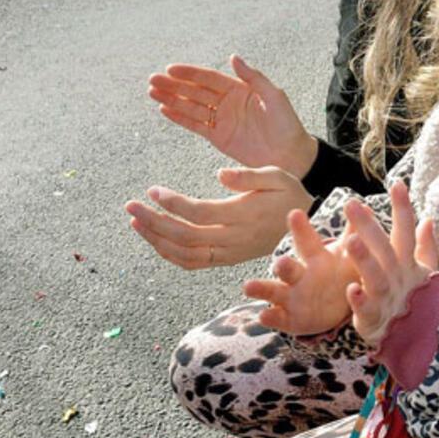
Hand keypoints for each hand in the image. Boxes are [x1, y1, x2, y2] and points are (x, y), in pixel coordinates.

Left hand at [124, 166, 313, 268]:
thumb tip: (220, 174)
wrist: (307, 227)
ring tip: (136, 222)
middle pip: (185, 236)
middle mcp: (234, 238)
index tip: (153, 190)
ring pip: (185, 255)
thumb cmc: (289, 195)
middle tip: (131, 205)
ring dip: (156, 240)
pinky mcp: (227, 259)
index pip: (199, 212)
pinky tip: (155, 239)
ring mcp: (229, 253)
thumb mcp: (277, 176)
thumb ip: (249, 176)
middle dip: (153, 222)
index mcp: (244, 215)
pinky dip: (170, 254)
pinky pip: (193, 263)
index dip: (173, 203)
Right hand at [148, 54, 317, 174]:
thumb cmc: (287, 124)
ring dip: (172, 99)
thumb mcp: (274, 97)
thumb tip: (234, 57)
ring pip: (191, 107)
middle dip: (174, 85)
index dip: (190, 74)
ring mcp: (222, 119)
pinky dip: (180, 118)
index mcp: (240, 89)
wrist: (290, 155)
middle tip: (153, 80)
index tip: (170, 69)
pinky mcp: (218, 136)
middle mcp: (227, 102)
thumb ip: (254, 78)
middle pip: (195, 91)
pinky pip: (195, 125)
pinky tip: (164, 110)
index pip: (209, 78)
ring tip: (152, 92)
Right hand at [243, 208, 357, 334]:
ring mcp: (292, 297)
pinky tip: (263, 315)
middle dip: (284, 264)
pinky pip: (277, 318)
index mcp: (315, 258)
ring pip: (274, 291)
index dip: (301, 228)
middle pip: (288, 267)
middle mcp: (299, 275)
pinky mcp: (290, 319)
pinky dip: (270, 317)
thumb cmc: (339, 273)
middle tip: (280, 261)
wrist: (337, 307)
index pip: (307, 241)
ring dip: (261, 288)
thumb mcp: (347, 254)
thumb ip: (354, 233)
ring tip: (248, 286)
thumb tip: (365, 206)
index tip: (295, 213)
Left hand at [342, 183, 438, 346]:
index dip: (403, 208)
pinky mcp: (373, 318)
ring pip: (376, 276)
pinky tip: (350, 287)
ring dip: (364, 259)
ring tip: (350, 241)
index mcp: (408, 263)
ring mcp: (387, 297)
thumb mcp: (424, 273)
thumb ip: (425, 246)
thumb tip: (429, 219)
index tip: (397, 184)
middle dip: (370, 226)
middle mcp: (398, 276)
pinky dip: (359, 299)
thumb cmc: (415, 300)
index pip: (407, 231)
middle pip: (386, 248)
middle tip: (352, 204)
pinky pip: (366, 308)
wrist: (413, 340)